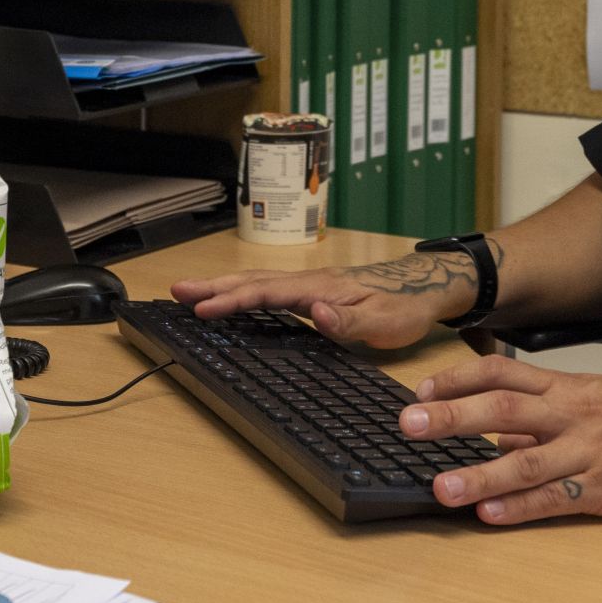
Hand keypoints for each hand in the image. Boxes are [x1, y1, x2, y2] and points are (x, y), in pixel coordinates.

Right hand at [170, 248, 483, 348]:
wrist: (425, 284)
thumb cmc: (405, 306)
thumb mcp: (385, 321)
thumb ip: (349, 318)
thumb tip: (316, 312)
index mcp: (319, 288)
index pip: (266, 292)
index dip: (232, 300)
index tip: (201, 307)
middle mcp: (309, 281)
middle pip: (252, 280)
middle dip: (212, 286)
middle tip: (175, 289)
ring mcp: (309, 283)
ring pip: (258, 281)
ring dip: (222, 285)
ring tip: (190, 291)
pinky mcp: (313, 290)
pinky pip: (269, 288)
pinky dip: (242, 289)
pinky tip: (232, 297)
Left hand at [401, 355, 601, 523]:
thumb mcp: (594, 398)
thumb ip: (544, 412)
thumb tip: (496, 430)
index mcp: (565, 386)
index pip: (499, 372)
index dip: (456, 379)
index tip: (419, 391)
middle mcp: (570, 414)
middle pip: (502, 408)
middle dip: (451, 417)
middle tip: (409, 426)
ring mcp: (588, 452)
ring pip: (525, 460)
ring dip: (479, 474)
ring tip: (441, 487)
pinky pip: (557, 499)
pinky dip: (522, 508)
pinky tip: (491, 516)